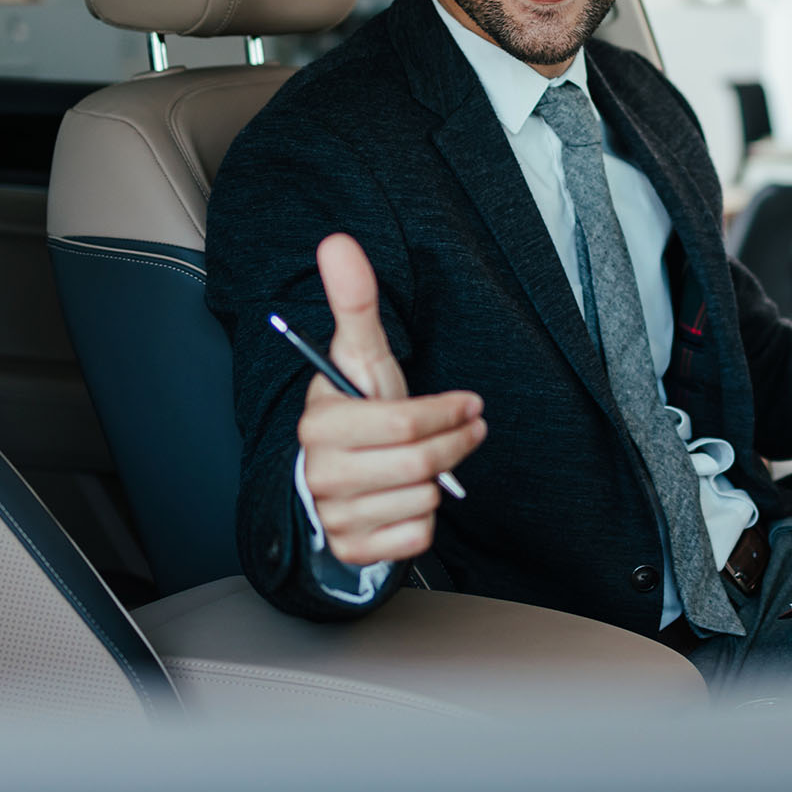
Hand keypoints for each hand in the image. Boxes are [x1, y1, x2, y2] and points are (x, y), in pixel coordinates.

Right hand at [297, 233, 485, 564]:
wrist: (335, 474)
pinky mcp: (353, 550)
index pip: (403, 424)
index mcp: (321, 424)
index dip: (446, 413)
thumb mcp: (361, 358)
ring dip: (440, 481)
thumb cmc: (358, 410)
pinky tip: (412, 498)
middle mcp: (319, 474)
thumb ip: (354, 302)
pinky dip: (426, 519)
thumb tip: (337, 241)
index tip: (471, 404)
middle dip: (455, 444)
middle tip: (470, 429)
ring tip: (430, 464)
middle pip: (418, 465)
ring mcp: (335, 515)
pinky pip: (416, 538)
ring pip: (423, 501)